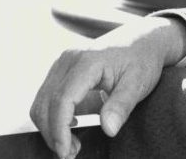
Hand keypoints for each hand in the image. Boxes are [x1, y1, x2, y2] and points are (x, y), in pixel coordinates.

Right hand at [30, 17, 185, 158]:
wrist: (144, 39)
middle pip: (46, 103)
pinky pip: (47, 97)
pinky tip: (72, 127)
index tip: (66, 151)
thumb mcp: (139, 82)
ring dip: (51, 127)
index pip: (62, 100)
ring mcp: (63, 63)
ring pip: (42, 102)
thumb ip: (122, 105)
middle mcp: (69, 59)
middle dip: (53, 133)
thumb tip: (108, 130)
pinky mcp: (62, 69)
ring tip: (72, 144)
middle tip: (71, 153)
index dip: (60, 130)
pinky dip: (53, 117)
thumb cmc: (143, 59)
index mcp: (88, 61)